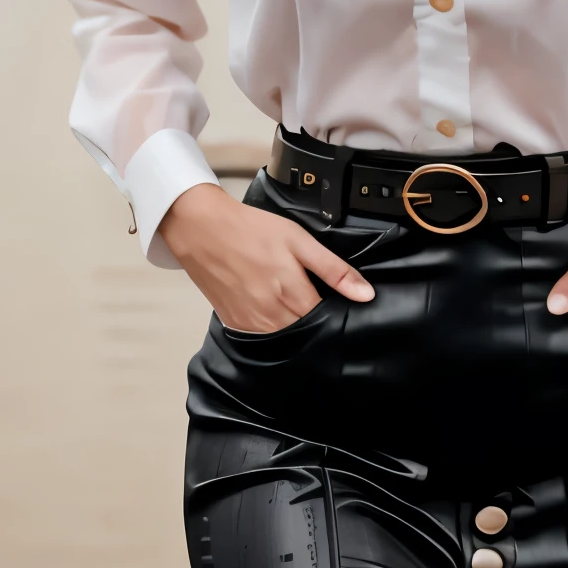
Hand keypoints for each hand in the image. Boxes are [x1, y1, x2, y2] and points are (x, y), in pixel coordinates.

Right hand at [158, 183, 374, 332]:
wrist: (202, 229)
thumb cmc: (250, 229)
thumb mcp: (299, 240)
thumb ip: (334, 270)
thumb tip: (366, 295)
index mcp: (292, 293)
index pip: (327, 320)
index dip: (336, 312)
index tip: (335, 301)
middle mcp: (272, 315)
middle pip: (307, 332)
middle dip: (316, 321)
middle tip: (313, 297)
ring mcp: (251, 323)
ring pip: (285, 338)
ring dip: (294, 326)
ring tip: (290, 300)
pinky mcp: (235, 324)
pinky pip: (262, 337)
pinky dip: (272, 327)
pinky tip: (271, 307)